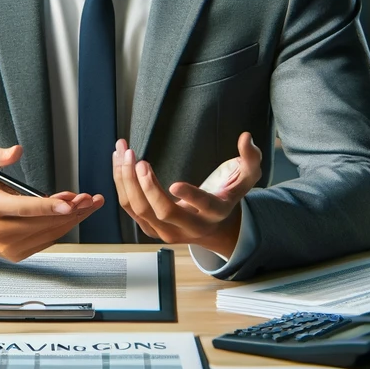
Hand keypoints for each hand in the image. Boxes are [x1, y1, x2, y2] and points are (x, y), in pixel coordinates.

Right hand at [0, 144, 104, 261]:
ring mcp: (5, 246)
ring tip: (87, 204)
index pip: (22, 208)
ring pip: (46, 234)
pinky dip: (60, 228)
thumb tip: (16, 151)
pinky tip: (71, 214)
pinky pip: (43, 241)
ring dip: (70, 219)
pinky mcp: (13, 254)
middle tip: (89, 198)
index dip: (49, 206)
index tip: (70, 202)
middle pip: (40, 223)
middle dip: (70, 211)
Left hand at [112, 133, 261, 257]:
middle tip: (138, 160)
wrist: (213, 228)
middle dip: (147, 186)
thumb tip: (245, 137)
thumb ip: (250, 158)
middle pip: (163, 212)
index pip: (203, 207)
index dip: (190, 196)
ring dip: (127, 180)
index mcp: (214, 213)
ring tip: (122, 152)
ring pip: (140, 210)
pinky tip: (119, 161)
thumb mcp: (245, 177)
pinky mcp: (149, 227)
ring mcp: (166, 231)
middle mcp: (189, 227)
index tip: (175, 183)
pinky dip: (121, 183)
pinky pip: (130, 207)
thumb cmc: (227, 196)